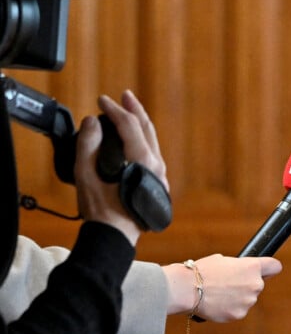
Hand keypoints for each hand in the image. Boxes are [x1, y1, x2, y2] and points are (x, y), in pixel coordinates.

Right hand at [75, 90, 167, 244]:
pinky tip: (136, 141)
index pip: (129, 125)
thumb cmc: (100, 209)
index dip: (114, 109)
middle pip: (147, 129)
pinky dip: (143, 141)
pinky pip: (152, 154)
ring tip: (130, 113)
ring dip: (140, 125)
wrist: (114, 238)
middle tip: (124, 95)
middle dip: (135, 110)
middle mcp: (157, 165)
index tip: (101, 100)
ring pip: (152, 141)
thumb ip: (88, 143)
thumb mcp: (86, 174)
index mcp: (142, 160)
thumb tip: (92, 122)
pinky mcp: (157, 183)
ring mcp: (160, 175)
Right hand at [163, 255, 281, 320]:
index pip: (275, 267)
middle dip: (246, 284)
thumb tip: (241, 273)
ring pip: (247, 298)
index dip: (269, 268)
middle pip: (257, 284)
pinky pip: (238, 310)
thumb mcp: (224, 260)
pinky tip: (217, 302)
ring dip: (238, 297)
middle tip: (228, 283)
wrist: (189, 288)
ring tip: (219, 293)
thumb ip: (239, 267)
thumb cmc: (203, 271)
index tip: (266, 270)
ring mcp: (248, 301)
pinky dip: (230, 308)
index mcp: (253, 266)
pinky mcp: (240, 314)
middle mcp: (255, 284)